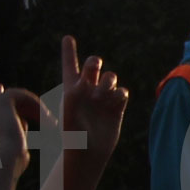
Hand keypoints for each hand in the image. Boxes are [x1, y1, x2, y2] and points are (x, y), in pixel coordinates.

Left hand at [52, 35, 127, 166]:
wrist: (87, 152)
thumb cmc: (72, 131)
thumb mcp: (69, 105)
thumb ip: (78, 86)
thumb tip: (91, 76)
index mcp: (70, 88)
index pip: (70, 64)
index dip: (69, 51)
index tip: (67, 38)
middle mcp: (87, 90)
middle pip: (94, 65)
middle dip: (95, 63)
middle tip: (94, 67)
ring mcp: (102, 98)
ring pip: (111, 78)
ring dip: (107, 82)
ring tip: (100, 96)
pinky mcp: (115, 107)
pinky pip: (122, 92)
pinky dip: (118, 95)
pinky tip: (113, 104)